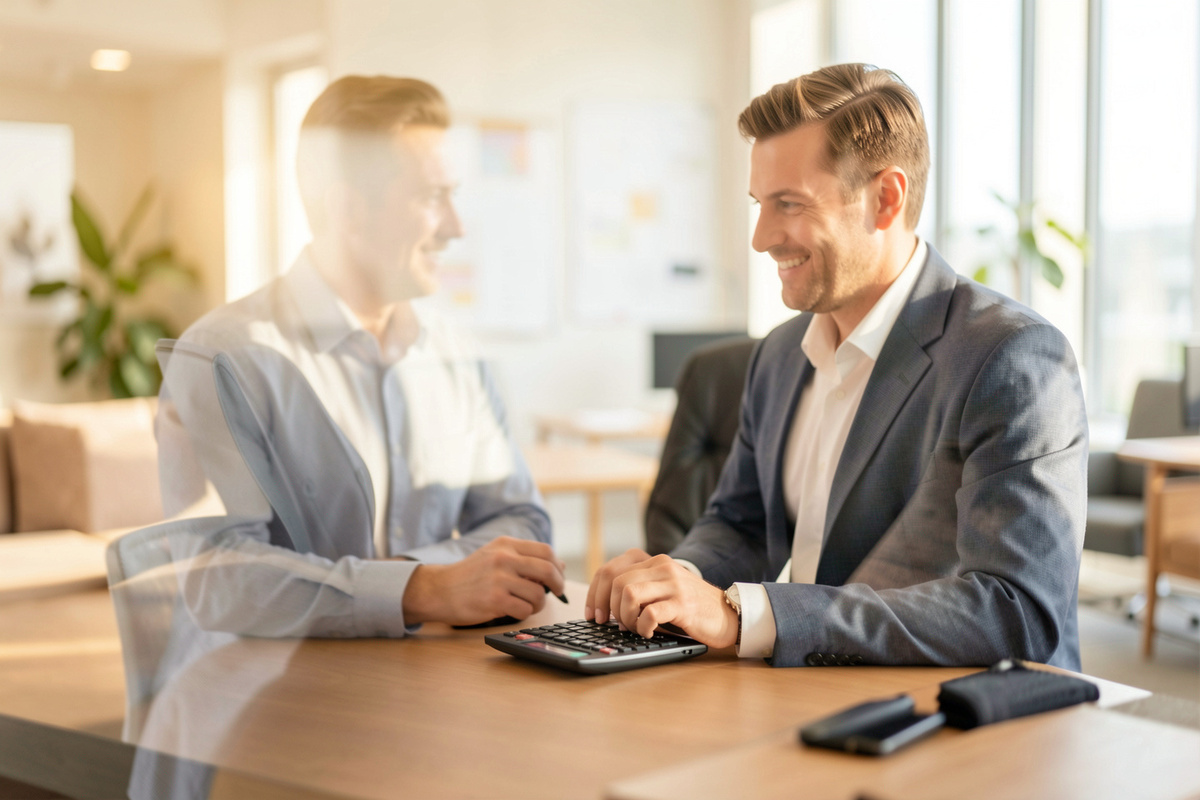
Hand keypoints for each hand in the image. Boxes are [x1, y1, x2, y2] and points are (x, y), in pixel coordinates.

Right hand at [402, 537, 565, 625]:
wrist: (439, 590)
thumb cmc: (470, 575)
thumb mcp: (494, 555)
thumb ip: (523, 557)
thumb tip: (559, 566)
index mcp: (506, 545)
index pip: (546, 551)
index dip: (558, 566)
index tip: (558, 576)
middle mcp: (504, 558)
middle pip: (548, 570)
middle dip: (557, 584)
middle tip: (556, 592)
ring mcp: (499, 579)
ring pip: (538, 594)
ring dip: (538, 603)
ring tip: (526, 604)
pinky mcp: (494, 600)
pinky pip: (525, 610)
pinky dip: (524, 613)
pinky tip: (514, 610)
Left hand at [585, 549, 738, 648]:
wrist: (728, 614)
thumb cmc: (690, 607)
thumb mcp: (661, 589)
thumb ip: (637, 588)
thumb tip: (603, 607)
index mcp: (652, 561)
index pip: (609, 570)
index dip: (595, 594)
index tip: (593, 614)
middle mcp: (661, 566)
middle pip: (615, 581)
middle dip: (608, 607)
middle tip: (613, 625)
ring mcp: (673, 583)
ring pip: (628, 593)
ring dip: (624, 617)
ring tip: (634, 628)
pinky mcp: (683, 604)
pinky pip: (650, 613)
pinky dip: (643, 627)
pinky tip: (649, 632)